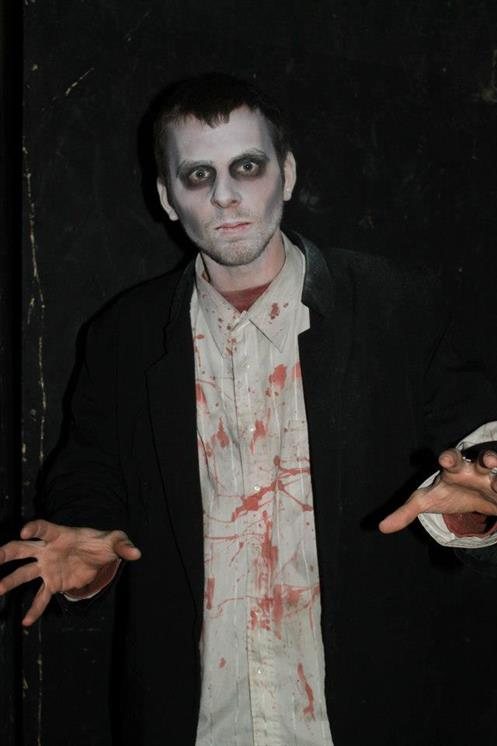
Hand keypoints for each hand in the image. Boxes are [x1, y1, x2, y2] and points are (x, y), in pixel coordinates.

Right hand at [0, 519, 140, 624]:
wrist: (99, 557)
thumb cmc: (103, 543)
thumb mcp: (115, 541)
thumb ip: (123, 545)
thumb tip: (137, 553)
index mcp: (60, 534)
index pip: (43, 529)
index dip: (33, 528)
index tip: (23, 531)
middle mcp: (48, 550)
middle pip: (22, 549)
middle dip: (6, 553)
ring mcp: (47, 567)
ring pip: (24, 574)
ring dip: (9, 582)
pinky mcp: (53, 583)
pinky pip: (41, 597)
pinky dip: (34, 609)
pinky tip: (26, 623)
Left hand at [379, 448, 496, 533]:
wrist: (476, 494)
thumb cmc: (450, 492)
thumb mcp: (428, 501)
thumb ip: (405, 513)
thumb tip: (381, 528)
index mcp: (455, 469)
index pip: (451, 459)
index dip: (448, 458)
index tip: (445, 460)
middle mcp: (478, 470)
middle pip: (483, 459)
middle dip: (487, 459)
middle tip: (487, 461)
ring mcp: (495, 479)